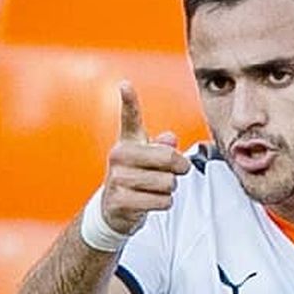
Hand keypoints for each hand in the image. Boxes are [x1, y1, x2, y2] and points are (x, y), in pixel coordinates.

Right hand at [98, 82, 191, 236]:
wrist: (114, 208)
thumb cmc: (135, 178)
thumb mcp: (148, 158)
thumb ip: (161, 146)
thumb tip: (169, 139)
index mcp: (127, 141)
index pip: (129, 118)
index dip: (128, 100)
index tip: (125, 85)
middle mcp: (119, 156)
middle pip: (168, 157)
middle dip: (179, 168)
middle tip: (176, 172)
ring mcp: (117, 178)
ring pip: (168, 182)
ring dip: (169, 189)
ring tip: (155, 189)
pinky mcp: (120, 200)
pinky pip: (161, 201)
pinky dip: (164, 203)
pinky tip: (151, 201)